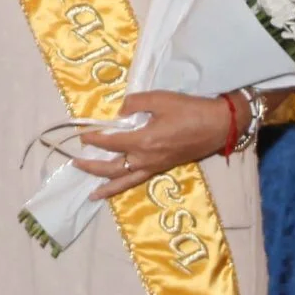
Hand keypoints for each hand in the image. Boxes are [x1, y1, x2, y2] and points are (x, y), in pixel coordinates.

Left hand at [73, 91, 240, 201]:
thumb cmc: (190, 110)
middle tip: (75, 163)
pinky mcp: (162, 167)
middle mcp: (146, 158)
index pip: (110, 142)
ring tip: (91, 195)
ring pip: (125, 180)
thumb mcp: (160, 99)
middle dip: (92, 167)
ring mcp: (155, 166)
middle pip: (113, 167)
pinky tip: (117, 186)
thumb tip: (120, 113)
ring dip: (106, 186)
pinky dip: (124, 185)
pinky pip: (138, 179)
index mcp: (144, 141)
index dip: (94, 138)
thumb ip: (135, 104)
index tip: (81, 135)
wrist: (218, 125)